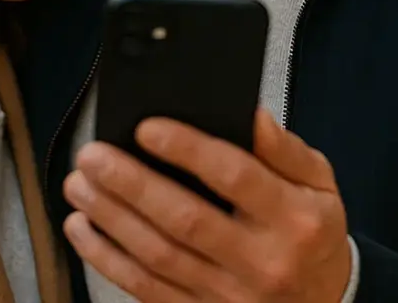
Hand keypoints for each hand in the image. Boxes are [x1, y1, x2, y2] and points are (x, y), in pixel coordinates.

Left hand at [63, 109, 351, 302]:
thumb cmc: (311, 232)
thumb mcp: (318, 183)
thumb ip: (284, 148)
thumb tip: (248, 113)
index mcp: (294, 219)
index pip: (236, 177)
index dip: (188, 150)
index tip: (147, 127)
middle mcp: (262, 262)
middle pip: (186, 220)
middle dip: (131, 185)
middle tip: (93, 155)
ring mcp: (229, 296)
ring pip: (158, 257)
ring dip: (110, 219)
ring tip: (79, 183)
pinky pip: (145, 289)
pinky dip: (107, 258)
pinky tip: (83, 228)